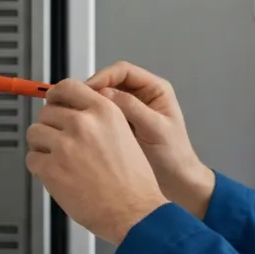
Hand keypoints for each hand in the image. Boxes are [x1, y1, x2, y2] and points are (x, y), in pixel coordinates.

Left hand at [25, 79, 167, 243]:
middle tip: (61, 142)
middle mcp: (83, 124)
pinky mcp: (50, 168)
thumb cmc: (133, 182)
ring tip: (59, 160)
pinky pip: (32, 158)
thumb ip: (100, 119)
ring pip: (35, 133)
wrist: (134, 211)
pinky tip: (58, 175)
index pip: (67, 87)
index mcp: (104, 112)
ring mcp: (64, 146)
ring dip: (42, 145)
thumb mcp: (125, 135)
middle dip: (51, 126)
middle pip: (47, 111)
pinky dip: (40, 167)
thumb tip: (74, 112)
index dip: (57, 96)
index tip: (54, 102)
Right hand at [86, 61, 214, 218]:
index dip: (102, 77)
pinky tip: (85, 128)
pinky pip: (103, 115)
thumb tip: (107, 93)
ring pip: (104, 98)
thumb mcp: (156, 129)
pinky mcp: (122, 125)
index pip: (123, 71)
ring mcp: (131, 110)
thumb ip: (133, 109)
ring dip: (91, 105)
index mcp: (155, 90)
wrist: (177, 181)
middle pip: (109, 82)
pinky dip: (93, 119)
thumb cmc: (175, 156)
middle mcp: (142, 96)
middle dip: (92, 91)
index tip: (88, 90)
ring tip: (78, 116)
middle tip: (76, 103)